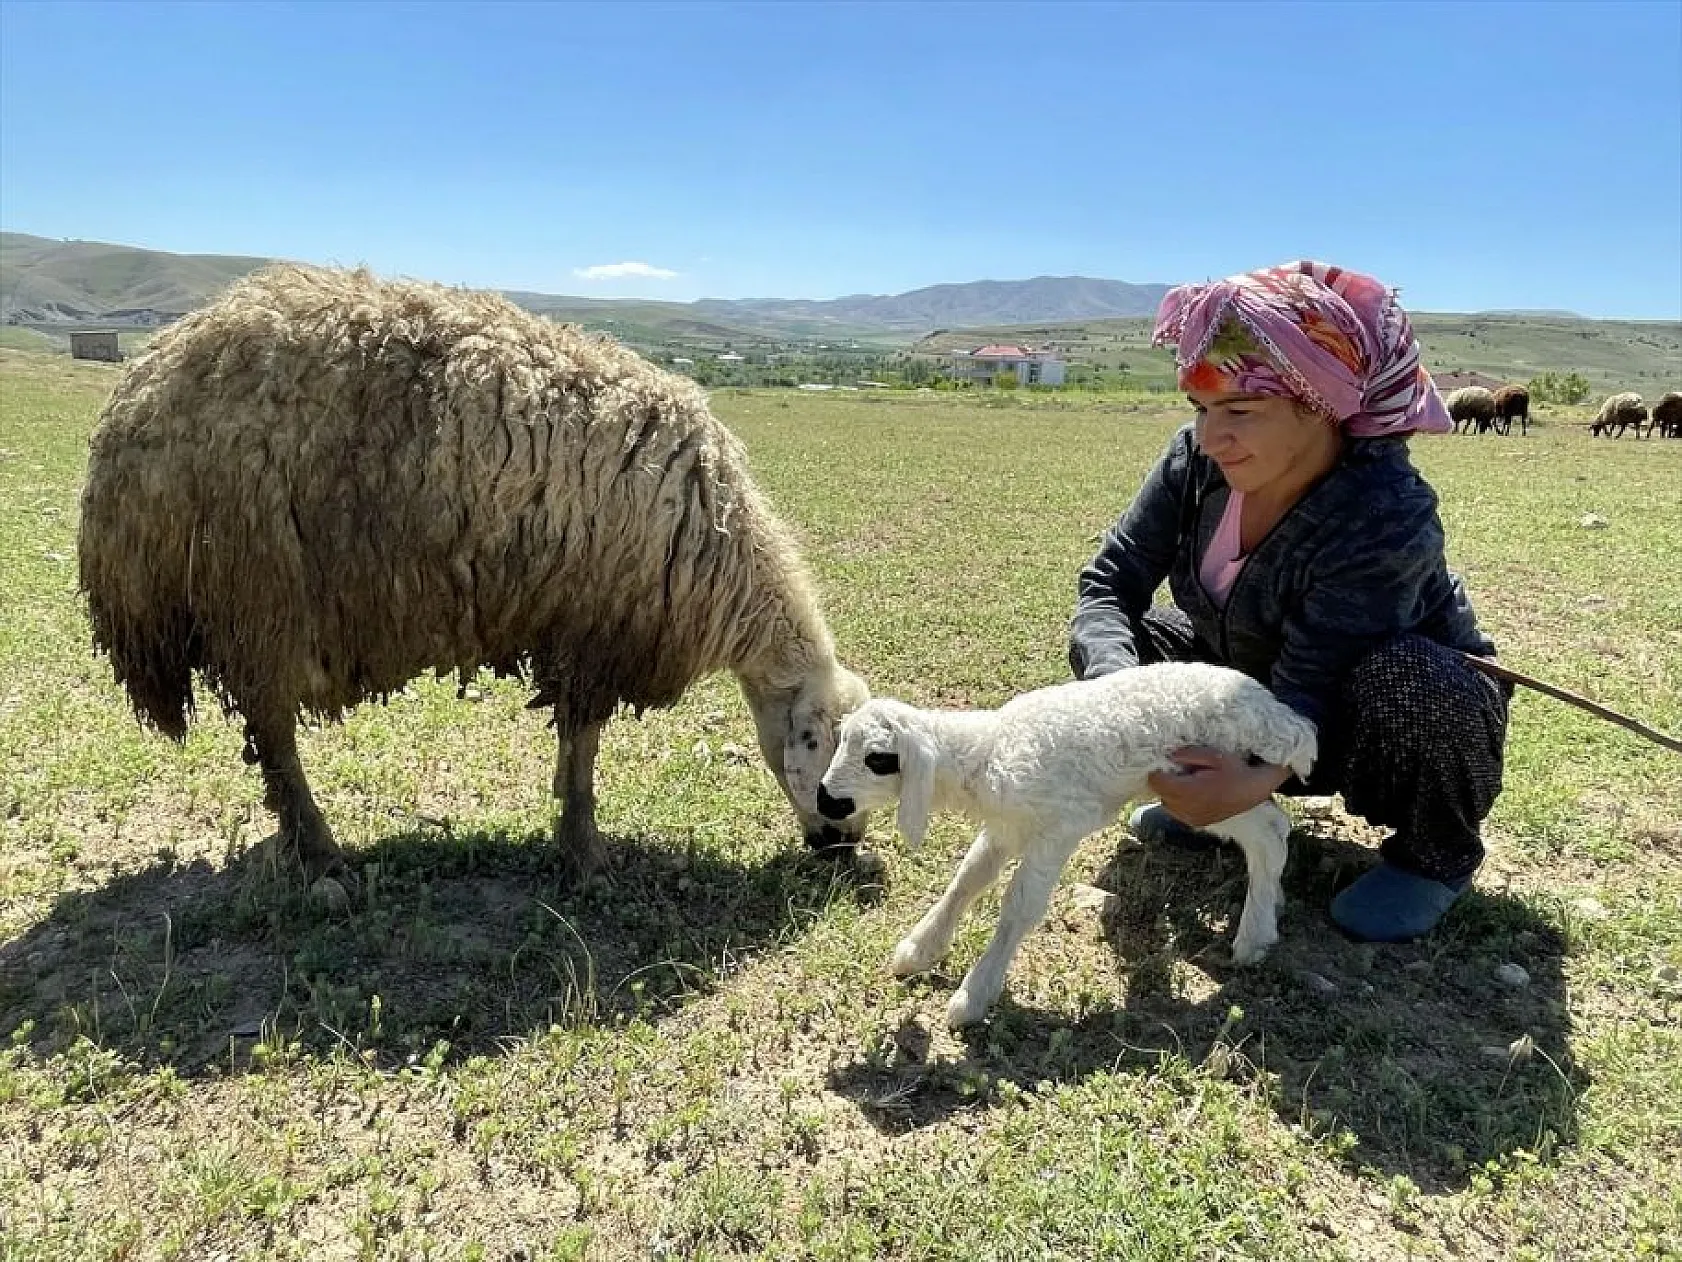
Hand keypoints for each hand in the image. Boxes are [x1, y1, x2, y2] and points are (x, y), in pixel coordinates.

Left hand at [1145, 746, 1291, 829]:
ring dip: (1171, 792)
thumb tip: (1170, 756)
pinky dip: (1179, 802)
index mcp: (1190, 792)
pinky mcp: (1197, 823)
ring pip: (1167, 804)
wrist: (1255, 791)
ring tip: (1188, 781)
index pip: (1156, 782)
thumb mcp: (1215, 755)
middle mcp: (1188, 809)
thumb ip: (1190, 754)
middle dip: (1165, 781)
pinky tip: (1194, 792)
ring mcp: (1192, 819)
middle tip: (1180, 770)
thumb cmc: (1237, 770)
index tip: (1166, 763)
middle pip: (1160, 793)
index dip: (1158, 770)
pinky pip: (1177, 812)